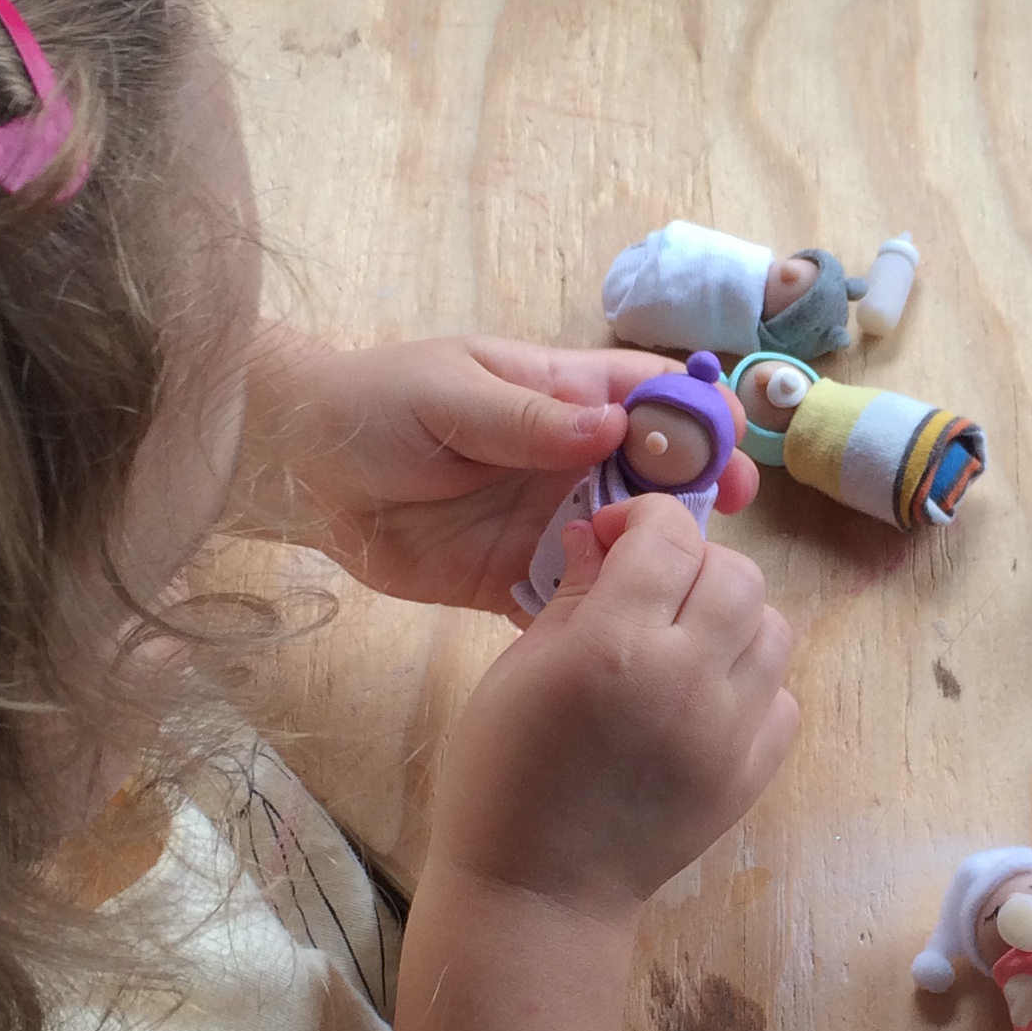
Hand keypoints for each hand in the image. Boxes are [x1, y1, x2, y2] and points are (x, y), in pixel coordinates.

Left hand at [231, 327, 759, 614]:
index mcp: (562, 399)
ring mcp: (547, 524)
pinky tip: (625, 633)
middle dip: (697, 493)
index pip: (650, 399)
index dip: (698, 417)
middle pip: (657, 477)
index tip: (728, 443)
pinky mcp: (515, 580)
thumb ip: (530, 418)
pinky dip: (600, 617)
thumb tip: (612, 428)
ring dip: (659, 560)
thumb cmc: (378, 407)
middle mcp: (569, 463)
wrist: (302, 472)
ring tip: (684, 580)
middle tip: (726, 516)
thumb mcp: (453, 396)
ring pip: (627, 544)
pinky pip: (573, 603)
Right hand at [433, 495, 797, 919]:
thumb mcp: (516, 671)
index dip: (642, 519)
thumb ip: (571, 595)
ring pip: (773, 626)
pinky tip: (704, 693)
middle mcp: (688, 678)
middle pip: (736, 573)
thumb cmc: (503, 776)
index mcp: (616, 645)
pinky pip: (783, 695)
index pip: (669, 536)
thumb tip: (602, 536)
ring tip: (683, 638)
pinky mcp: (753, 773)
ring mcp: (731, 730)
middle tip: (650, 587)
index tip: (614, 537)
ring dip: (732, 616)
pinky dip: (752, 680)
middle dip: (693, 562)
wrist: (540, 892)